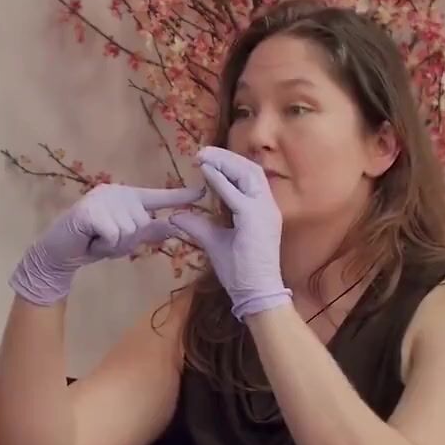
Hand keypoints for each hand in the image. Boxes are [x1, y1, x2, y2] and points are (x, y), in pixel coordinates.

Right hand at [11, 183, 204, 304]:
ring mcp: (102, 198)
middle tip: (105, 241)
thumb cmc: (92, 243)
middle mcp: (116, 192)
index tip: (202, 192)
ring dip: (114, 245)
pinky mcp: (90, 210)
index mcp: (127, 196)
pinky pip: (114, 235)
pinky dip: (104, 246)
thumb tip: (176, 227)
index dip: (180, 196)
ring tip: (97, 241)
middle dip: (126, 242)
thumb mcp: (125, 238)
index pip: (157, 197)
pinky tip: (90, 241)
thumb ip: (148, 231)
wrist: (58, 252)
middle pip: (142, 224)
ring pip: (129, 232)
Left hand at [170, 146, 291, 319]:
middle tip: (202, 152)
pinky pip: (237, 194)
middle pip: (250, 170)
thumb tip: (177, 216)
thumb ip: (198, 226)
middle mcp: (267, 206)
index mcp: (261, 210)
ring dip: (224, 162)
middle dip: (226, 157)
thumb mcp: (214, 242)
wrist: (255, 293)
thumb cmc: (240, 271)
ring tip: (202, 157)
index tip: (206, 159)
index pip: (248, 177)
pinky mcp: (255, 220)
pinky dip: (221, 180)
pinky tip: (205, 172)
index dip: (228, 165)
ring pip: (248, 174)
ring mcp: (264, 211)